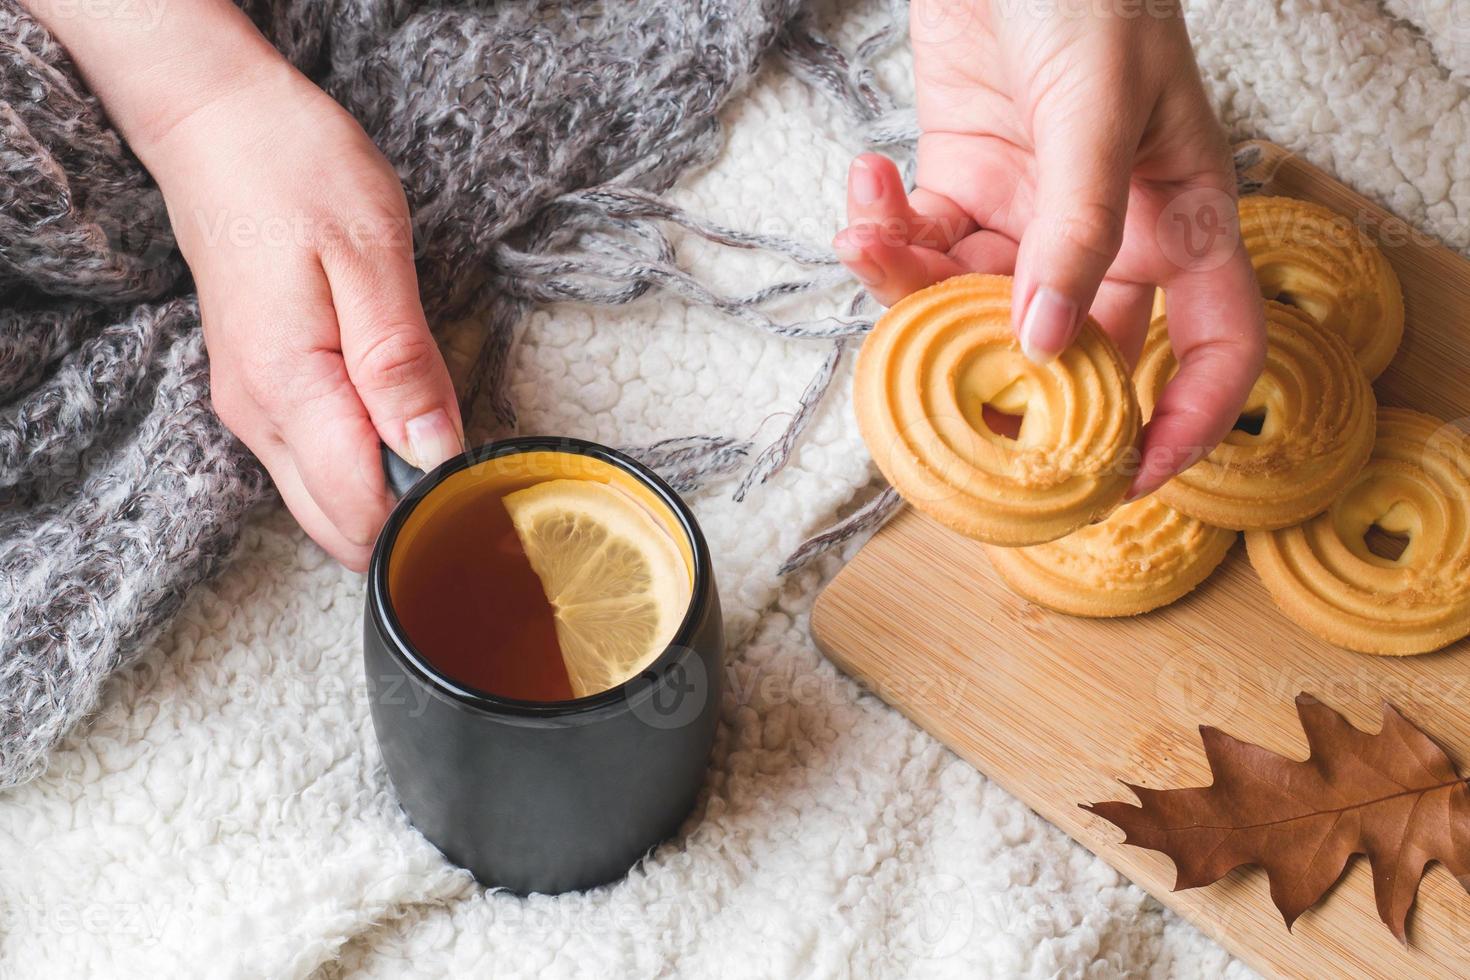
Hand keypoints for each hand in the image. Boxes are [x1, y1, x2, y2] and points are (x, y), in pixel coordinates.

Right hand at [150, 64, 462, 569]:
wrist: (216, 122)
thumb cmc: (295, 172)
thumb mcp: (371, 256)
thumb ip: (402, 365)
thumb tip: (436, 454)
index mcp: (290, 390)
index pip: (362, 514)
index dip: (428, 514)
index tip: (477, 479)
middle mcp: (258, 417)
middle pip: (338, 528)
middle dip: (409, 520)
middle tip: (470, 464)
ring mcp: (251, 408)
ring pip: (324, 500)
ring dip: (387, 489)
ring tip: (440, 430)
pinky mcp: (257, 391)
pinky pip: (314, 461)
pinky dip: (363, 461)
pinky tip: (400, 414)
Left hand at [835, 0, 1264, 497]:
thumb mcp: (1099, 106)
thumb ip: (1077, 225)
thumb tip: (1044, 342)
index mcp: (1177, 220)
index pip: (1212, 345)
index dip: (1185, 422)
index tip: (1130, 479)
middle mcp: (1104, 234)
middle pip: (1062, 347)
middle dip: (992, 373)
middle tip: (931, 384)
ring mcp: (1027, 216)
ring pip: (969, 303)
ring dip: (906, 282)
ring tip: (870, 228)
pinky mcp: (960, 185)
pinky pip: (920, 245)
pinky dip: (883, 230)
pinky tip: (867, 184)